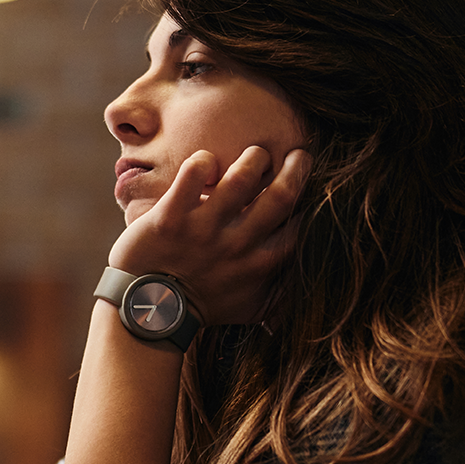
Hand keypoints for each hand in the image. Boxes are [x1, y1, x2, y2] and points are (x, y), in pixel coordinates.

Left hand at [107, 146, 310, 325]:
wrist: (151, 309)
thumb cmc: (205, 306)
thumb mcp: (253, 307)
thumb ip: (282, 295)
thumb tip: (309, 286)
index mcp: (261, 264)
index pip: (302, 225)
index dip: (313, 199)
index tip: (311, 186)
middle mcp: (237, 245)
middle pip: (281, 194)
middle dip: (297, 167)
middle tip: (298, 154)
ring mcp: (203, 229)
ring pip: (241, 177)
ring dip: (255, 158)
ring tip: (256, 155)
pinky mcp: (171, 217)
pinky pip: (193, 174)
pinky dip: (203, 161)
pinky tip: (207, 164)